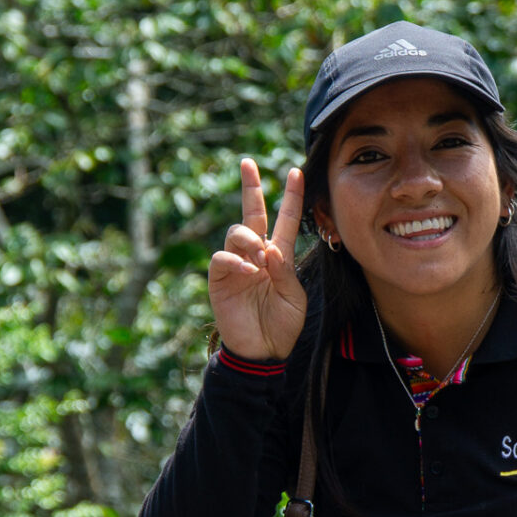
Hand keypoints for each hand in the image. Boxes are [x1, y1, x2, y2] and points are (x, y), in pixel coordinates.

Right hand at [208, 159, 306, 360]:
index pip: (285, 220)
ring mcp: (236, 265)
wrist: (262, 352)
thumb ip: (285, 272)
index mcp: (279, 257)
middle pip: (252, 214)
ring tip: (259, 259)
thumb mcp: (294, 298)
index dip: (291, 196)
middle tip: (247, 164)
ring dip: (249, 239)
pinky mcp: (219, 279)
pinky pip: (222, 258)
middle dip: (250, 187)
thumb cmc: (282, 326)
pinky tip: (248, 271)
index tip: (296, 172)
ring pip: (236, 233)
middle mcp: (256, 255)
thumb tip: (269, 248)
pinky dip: (234, 260)